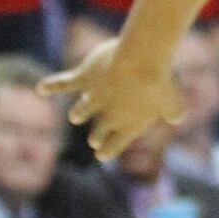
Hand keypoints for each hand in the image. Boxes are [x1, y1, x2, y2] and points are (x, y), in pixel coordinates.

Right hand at [42, 40, 183, 162]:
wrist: (140, 63)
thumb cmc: (160, 83)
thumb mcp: (174, 101)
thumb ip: (174, 112)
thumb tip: (176, 119)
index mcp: (130, 125)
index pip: (116, 143)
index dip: (109, 150)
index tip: (101, 154)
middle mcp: (109, 115)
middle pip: (99, 130)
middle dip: (96, 135)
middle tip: (93, 139)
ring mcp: (95, 97)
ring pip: (81, 111)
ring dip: (79, 114)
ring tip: (76, 117)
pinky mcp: (84, 79)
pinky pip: (64, 83)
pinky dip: (52, 85)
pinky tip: (42, 88)